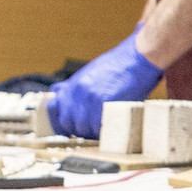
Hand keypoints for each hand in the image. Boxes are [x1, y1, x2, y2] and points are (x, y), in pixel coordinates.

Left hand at [48, 32, 162, 138]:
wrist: (138, 58)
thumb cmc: (119, 64)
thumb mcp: (89, 72)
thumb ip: (72, 85)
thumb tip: (56, 90)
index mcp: (72, 85)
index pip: (53, 109)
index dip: (61, 121)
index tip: (69, 126)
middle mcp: (77, 92)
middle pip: (68, 123)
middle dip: (78, 129)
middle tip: (91, 129)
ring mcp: (89, 99)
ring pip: (83, 128)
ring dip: (92, 133)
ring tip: (104, 129)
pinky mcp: (103, 104)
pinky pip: (97, 128)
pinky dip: (103, 132)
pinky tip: (111, 128)